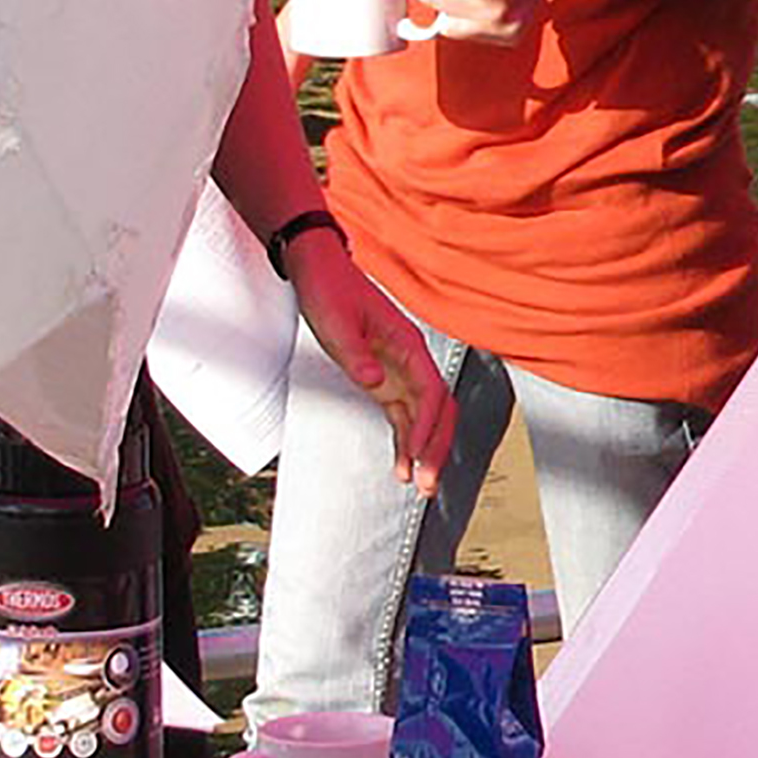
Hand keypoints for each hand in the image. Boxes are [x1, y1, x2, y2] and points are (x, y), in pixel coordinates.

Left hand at [281, 230, 452, 493]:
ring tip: (422, 485)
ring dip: (426, 452)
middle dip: (437, 448)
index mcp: (407, 345)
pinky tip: (403, 465)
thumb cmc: (329, 289)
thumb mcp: (336, 321)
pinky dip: (407, 442)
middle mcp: (410, 362)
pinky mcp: (384, 381)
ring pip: (426, 418)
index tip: (417, 454)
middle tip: (429, 483)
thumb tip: (373, 382)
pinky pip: (405, 417)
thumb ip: (355, 354)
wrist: (318, 271)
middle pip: (439, 411)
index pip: (431, 392)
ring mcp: (399, 373)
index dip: (427, 426)